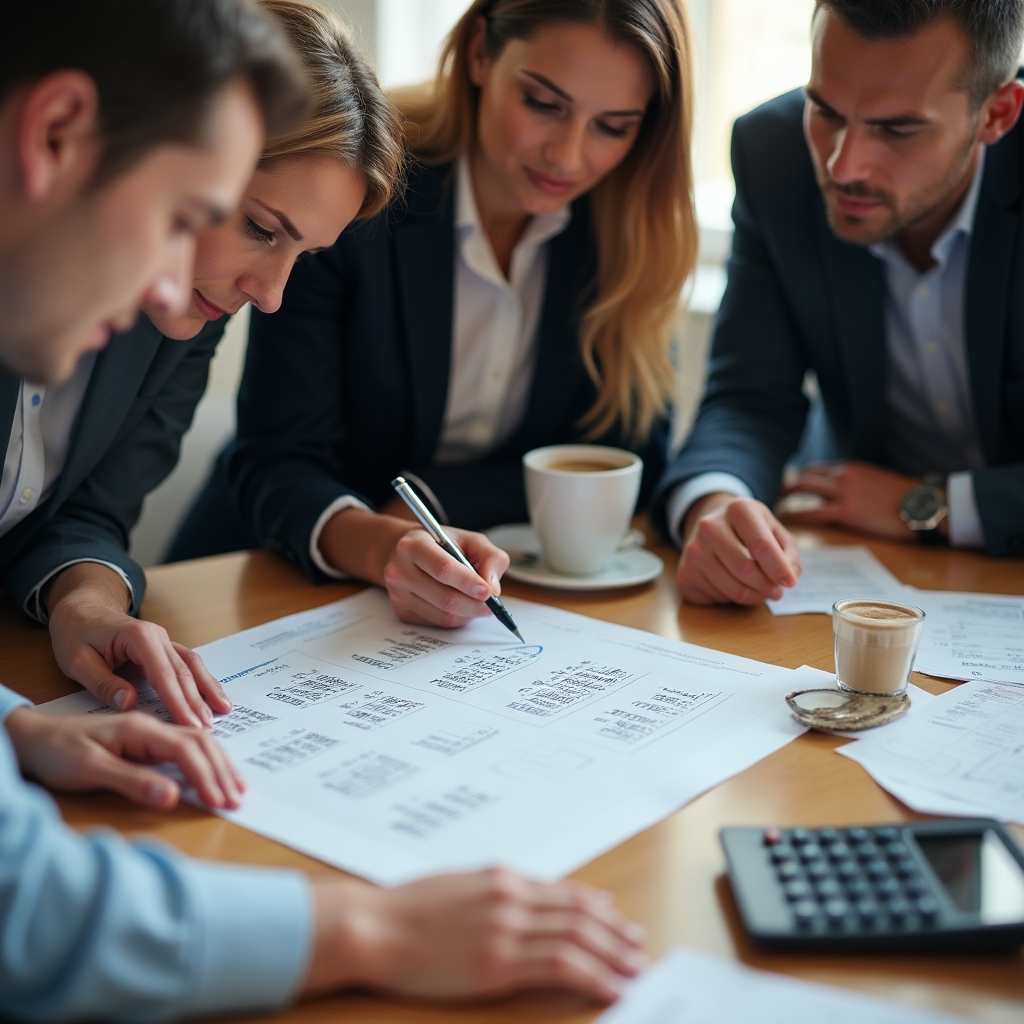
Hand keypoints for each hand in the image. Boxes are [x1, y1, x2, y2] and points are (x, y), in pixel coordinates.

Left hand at [4, 706, 243, 809]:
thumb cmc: (55, 751)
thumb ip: (132, 780)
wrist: (30, 736)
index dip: (207, 774)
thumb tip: (173, 795)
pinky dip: (208, 753)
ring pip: (197, 737)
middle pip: (200, 739)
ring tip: (236, 784)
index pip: (186, 748)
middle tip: (238, 797)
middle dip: (222, 768)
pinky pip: (187, 738)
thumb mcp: (89, 770)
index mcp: (140, 725)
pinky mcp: (145, 734)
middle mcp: (150, 721)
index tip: (221, 799)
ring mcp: (149, 726)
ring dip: (220, 761)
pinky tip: (216, 762)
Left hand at [47, 562, 230, 727]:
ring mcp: (165, 641)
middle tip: (207, 728)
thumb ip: (103, 683)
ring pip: (193, 666)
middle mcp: (159, 636)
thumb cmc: (77, 635)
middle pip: (184, 672)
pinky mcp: (166, 649)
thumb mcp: (77, 661)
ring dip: (208, 689)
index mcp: (138, 636)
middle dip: (197, 701)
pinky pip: (189, 665)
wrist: (81, 611)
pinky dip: (204, 681)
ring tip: (222, 711)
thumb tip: (129, 703)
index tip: (188, 724)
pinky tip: (214, 696)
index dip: (178, 701)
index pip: (164, 674)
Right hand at [303, 867, 644, 1002]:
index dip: (597, 907)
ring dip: (611, 955)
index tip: (618, 919)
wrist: (373, 925)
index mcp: (502, 878)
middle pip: (578, 913)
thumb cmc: (407, 910)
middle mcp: (510, 898)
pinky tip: (608, 987)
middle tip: (637, 944)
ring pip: (576, 938)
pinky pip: (558, 967)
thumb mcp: (459, 887)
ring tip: (633, 969)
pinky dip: (591, 976)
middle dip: (613, 931)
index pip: (563, 892)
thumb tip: (532, 899)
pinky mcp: (497, 963)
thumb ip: (498, 893)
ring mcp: (505, 929)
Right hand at [318, 508, 510, 628]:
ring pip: (442, 615)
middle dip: (475, 605)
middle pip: (443, 598)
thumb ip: (489, 557)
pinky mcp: (400, 611)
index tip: (490, 592)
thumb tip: (495, 586)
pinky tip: (459, 605)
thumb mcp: (468, 539)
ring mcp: (397, 593)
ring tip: (480, 602)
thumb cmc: (442, 543)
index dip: (468, 581)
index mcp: (414, 543)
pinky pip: (435, 623)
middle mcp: (400, 569)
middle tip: (494, 605)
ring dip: (468, 613)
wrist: (399, 551)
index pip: (443, 566)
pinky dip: (455, 618)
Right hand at [677, 493, 801, 604]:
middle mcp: (709, 526)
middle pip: (745, 569)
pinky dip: (732, 599)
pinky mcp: (684, 573)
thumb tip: (788, 578)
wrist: (713, 527)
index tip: (789, 582)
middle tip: (776, 590)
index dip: (779, 569)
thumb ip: (789, 554)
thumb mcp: (776, 533)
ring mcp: (693, 550)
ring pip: (732, 588)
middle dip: (767, 586)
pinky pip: (716, 598)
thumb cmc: (751, 531)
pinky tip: (734, 586)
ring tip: (760, 590)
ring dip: (753, 596)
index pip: (761, 546)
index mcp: (738, 509)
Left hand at [780, 461, 921, 539]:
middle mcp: (844, 475)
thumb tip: (844, 495)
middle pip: (806, 476)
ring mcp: (844, 492)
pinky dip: (796, 515)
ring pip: (805, 489)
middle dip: (788, 484)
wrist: (923, 504)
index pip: (817, 470)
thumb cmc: (905, 498)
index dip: (801, 477)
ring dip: (788, 496)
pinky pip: (813, 512)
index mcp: (851, 468)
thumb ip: (857, 484)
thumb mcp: (877, 481)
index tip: (790, 485)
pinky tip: (786, 520)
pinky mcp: (847, 511)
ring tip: (777, 507)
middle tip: (776, 495)